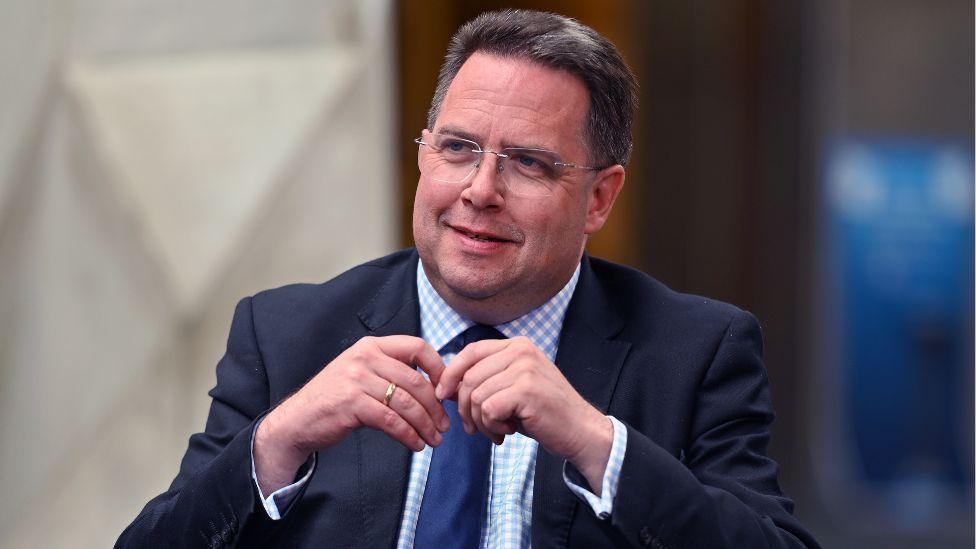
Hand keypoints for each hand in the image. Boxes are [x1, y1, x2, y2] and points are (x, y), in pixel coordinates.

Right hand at [254, 335, 447, 494]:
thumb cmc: (336, 399)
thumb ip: (391, 373)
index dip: (438, 368)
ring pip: (406, 403)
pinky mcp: (352, 404)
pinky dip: (409, 435)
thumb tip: (434, 388)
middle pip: (416, 380)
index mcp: (371, 346)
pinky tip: (416, 444)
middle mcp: (365, 357)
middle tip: (445, 426)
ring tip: (435, 440)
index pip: (417, 346)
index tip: (446, 392)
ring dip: (426, 425)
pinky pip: (392, 421)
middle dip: (436, 407)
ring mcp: (357, 379)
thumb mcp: (362, 374)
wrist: (297, 420)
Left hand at [435, 336, 612, 492]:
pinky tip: (507, 432)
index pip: (470, 352)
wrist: (580, 431)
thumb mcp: (510, 390)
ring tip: (497, 431)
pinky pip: (487, 409)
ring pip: (476, 395)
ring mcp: (525, 368)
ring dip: (480, 422)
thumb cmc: (543, 413)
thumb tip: (445, 386)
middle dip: (465, 407)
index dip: (451, 374)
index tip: (444, 395)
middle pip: (469, 376)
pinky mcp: (526, 390)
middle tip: (475, 428)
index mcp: (517, 345)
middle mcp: (521, 351)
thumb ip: (483, 382)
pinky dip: (491, 427)